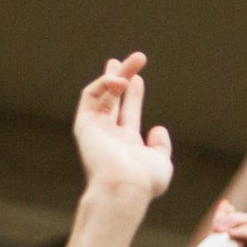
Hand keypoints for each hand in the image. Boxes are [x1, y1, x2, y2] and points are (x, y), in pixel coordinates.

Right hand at [74, 54, 173, 199]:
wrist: (124, 186)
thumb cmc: (144, 180)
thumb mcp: (161, 163)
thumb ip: (161, 146)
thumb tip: (158, 129)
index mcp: (125, 145)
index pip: (127, 114)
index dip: (134, 95)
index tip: (139, 78)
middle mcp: (109, 135)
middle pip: (113, 99)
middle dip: (120, 77)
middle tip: (130, 59)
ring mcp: (96, 129)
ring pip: (103, 93)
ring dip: (116, 74)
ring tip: (133, 59)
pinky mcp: (84, 124)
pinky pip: (90, 96)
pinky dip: (105, 84)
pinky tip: (121, 81)